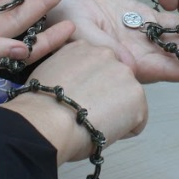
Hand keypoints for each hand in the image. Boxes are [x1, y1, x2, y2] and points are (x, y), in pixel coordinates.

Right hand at [3, 40, 146, 163]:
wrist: (48, 121)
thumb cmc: (41, 105)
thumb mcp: (50, 72)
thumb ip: (68, 71)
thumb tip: (75, 84)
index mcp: (84, 47)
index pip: (98, 66)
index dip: (90, 86)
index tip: (80, 99)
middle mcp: (107, 54)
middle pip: (116, 79)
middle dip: (107, 96)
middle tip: (86, 113)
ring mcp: (125, 74)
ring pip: (128, 98)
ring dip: (117, 112)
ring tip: (93, 123)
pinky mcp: (137, 96)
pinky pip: (137, 120)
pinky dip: (125, 130)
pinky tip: (103, 131)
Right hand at [48, 0, 178, 82]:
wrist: (57, 5)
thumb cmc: (61, 23)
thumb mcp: (77, 34)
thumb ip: (100, 50)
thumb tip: (124, 66)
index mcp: (127, 63)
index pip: (167, 70)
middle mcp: (142, 55)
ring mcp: (145, 38)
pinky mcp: (145, 21)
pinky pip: (175, 25)